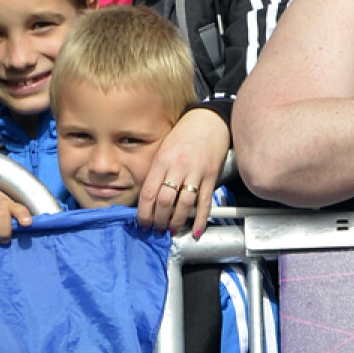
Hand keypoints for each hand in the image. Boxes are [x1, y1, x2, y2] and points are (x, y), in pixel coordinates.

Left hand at [137, 108, 229, 237]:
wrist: (207, 122)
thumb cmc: (182, 136)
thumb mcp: (163, 150)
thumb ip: (156, 172)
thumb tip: (147, 200)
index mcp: (161, 161)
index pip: (148, 193)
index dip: (143, 213)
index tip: (142, 223)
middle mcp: (177, 167)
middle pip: (164, 201)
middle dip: (158, 220)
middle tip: (156, 229)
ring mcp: (195, 172)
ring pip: (184, 204)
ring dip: (176, 222)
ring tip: (171, 230)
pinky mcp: (211, 176)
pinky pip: (205, 202)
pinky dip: (201, 219)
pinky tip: (197, 231)